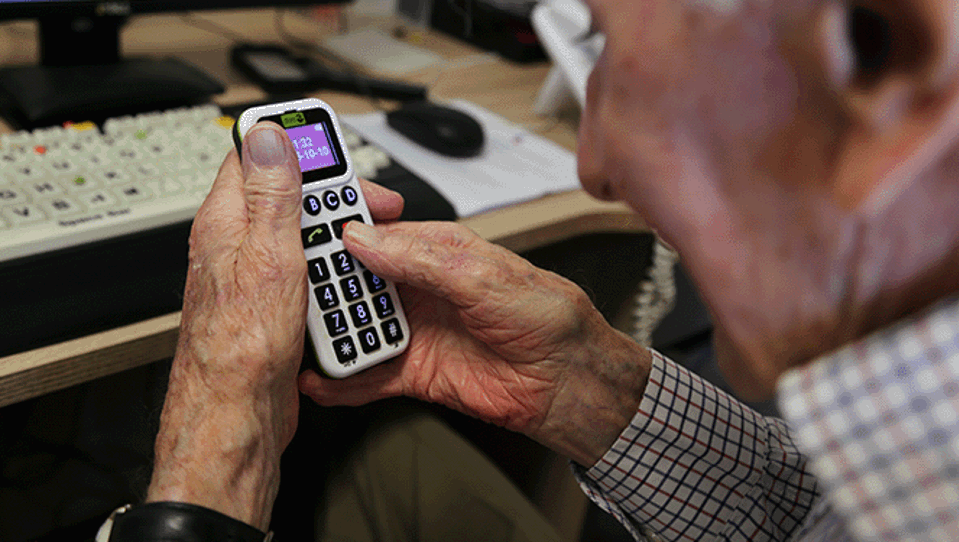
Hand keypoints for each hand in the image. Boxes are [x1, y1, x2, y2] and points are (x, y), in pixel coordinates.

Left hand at [146, 121, 403, 529]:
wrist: (237, 416)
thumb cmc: (241, 346)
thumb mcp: (267, 255)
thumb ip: (270, 193)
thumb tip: (269, 135)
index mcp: (227, 222)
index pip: (254, 155)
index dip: (295, 143)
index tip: (330, 144)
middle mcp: (236, 245)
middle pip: (287, 197)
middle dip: (331, 196)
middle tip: (369, 205)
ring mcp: (255, 276)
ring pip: (302, 237)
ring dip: (336, 239)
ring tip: (365, 246)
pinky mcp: (272, 305)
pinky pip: (308, 275)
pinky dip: (333, 274)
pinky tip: (348, 284)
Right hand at [299, 221, 650, 466]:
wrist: (567, 382)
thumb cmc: (546, 317)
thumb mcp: (485, 277)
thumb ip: (421, 260)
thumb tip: (366, 239)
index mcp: (437, 251)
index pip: (376, 232)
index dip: (340, 228)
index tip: (303, 227)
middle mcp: (419, 287)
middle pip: (355, 281)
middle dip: (322, 285)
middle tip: (290, 289)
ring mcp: (414, 329)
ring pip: (354, 326)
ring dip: (327, 332)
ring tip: (295, 335)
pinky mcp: (413, 372)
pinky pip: (368, 375)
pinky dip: (342, 381)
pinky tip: (319, 381)